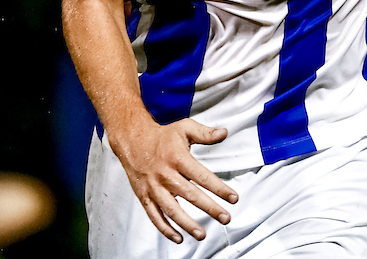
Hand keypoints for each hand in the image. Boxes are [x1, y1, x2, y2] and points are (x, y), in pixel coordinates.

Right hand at [111, 117, 237, 242]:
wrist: (132, 140)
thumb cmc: (161, 135)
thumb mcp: (184, 128)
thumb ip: (205, 133)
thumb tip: (224, 132)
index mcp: (178, 159)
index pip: (203, 177)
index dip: (219, 189)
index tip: (233, 198)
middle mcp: (166, 175)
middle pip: (191, 195)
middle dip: (210, 208)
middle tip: (225, 218)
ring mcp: (154, 188)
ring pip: (172, 210)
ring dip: (187, 224)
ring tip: (202, 234)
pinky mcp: (144, 196)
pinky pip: (155, 216)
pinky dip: (165, 228)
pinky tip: (178, 237)